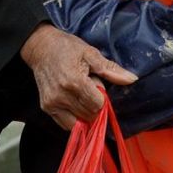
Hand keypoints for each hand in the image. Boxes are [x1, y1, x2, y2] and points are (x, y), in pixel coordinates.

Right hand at [20, 24, 136, 129]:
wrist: (41, 47)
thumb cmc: (67, 48)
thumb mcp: (91, 53)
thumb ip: (111, 69)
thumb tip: (132, 79)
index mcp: (74, 81)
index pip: (98, 104)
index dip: (102, 97)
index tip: (98, 85)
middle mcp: (61, 96)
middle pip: (89, 115)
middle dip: (94, 104)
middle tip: (87, 87)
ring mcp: (52, 103)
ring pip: (79, 123)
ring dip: (85, 112)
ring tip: (80, 94)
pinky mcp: (46, 108)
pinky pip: (66, 124)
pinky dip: (75, 118)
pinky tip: (74, 102)